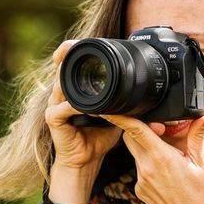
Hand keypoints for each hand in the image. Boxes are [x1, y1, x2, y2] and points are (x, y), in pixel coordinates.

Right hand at [46, 41, 121, 203]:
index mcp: (77, 90)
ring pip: (61, 83)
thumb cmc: (98, 139)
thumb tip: (150, 99)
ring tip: (83, 70)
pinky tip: (89, 108)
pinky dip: (76, 106)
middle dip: (68, 52)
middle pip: (63, 66)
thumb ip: (127, 105)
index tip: (87, 41)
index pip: (75, 64)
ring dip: (73, 77)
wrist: (86, 161)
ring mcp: (55, 104)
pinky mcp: (52, 118)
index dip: (78, 50)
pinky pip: (63, 108)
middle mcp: (63, 93)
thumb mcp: (117, 117)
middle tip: (77, 44)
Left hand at [101, 113, 203, 203]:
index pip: (135, 131)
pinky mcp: (140, 190)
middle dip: (140, 128)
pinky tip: (166, 171)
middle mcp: (146, 168)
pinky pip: (140, 168)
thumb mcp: (202, 163)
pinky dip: (149, 163)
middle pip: (131, 138)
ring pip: (136, 153)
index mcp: (161, 158)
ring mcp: (141, 181)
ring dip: (147, 146)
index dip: (120, 117)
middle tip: (160, 128)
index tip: (110, 108)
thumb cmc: (201, 195)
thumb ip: (197, 136)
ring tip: (169, 153)